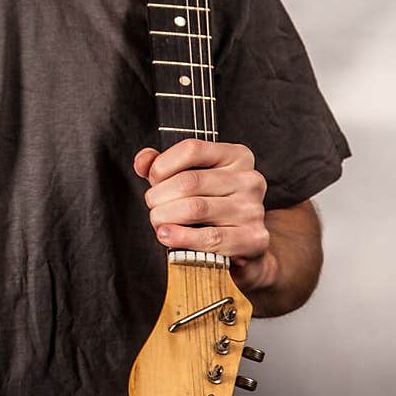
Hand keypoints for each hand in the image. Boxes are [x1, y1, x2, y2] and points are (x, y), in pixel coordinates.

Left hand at [133, 138, 278, 293]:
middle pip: (189, 181)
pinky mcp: (253, 238)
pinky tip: (168, 236)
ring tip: (159, 223)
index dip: (162, 166)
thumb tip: (142, 161)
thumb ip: (163, 166)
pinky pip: (209, 237)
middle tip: (153, 207)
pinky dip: (181, 237)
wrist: (246, 246)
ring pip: (195, 209)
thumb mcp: (191, 179)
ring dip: (165, 217)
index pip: (191, 149)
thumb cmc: (214, 209)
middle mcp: (249, 179)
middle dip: (159, 197)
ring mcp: (253, 209)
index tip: (154, 181)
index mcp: (236, 156)